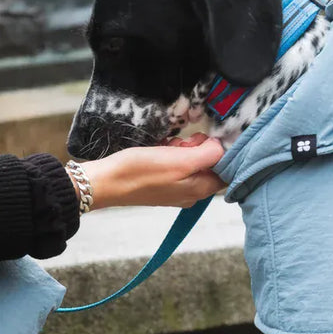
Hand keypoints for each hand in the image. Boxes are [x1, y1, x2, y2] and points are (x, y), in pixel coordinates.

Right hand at [74, 133, 225, 210]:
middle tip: (182, 143)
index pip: (227, 170)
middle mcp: (192, 192)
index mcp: (200, 190)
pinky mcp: (162, 181)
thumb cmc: (141, 172)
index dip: (220, 152)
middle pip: (209, 164)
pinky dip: (170, 152)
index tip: (205, 141)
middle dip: (198, 148)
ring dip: (183, 148)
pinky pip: (175, 162)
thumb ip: (208, 155)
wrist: (105, 181)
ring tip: (167, 146)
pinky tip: (159, 148)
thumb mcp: (180, 160)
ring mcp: (176, 187)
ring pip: (192, 161)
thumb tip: (221, 147)